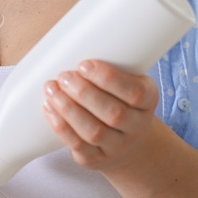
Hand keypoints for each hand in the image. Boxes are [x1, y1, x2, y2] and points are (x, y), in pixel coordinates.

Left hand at [42, 60, 164, 173]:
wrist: (128, 142)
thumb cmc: (121, 100)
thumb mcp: (128, 81)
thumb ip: (112, 64)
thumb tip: (71, 38)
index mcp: (148, 101)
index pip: (135, 93)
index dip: (108, 79)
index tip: (84, 64)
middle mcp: (136, 126)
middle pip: (113, 113)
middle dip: (84, 93)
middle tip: (64, 76)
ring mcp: (117, 146)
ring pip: (93, 132)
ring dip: (68, 109)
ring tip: (51, 89)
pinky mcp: (96, 159)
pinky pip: (78, 145)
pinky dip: (61, 126)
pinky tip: (49, 108)